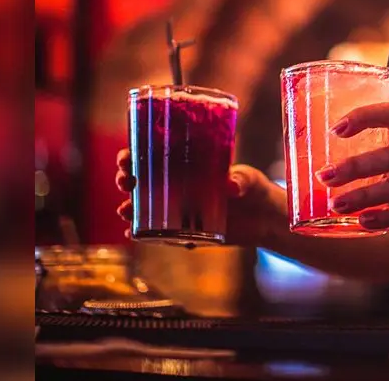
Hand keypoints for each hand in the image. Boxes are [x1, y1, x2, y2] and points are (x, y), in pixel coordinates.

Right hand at [115, 149, 284, 245]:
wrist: (264, 220)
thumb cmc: (254, 189)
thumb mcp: (249, 179)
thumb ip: (241, 180)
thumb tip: (231, 186)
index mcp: (188, 166)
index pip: (153, 156)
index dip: (134, 155)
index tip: (125, 157)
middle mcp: (178, 187)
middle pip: (142, 180)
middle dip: (127, 179)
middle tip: (126, 181)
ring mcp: (179, 210)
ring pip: (144, 208)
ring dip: (129, 208)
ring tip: (125, 210)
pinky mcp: (184, 231)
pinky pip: (157, 233)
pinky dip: (143, 233)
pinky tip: (133, 233)